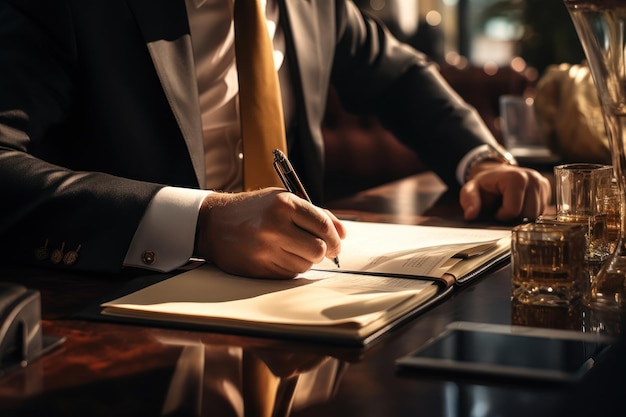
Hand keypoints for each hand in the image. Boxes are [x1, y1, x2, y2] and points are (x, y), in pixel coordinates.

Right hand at [195, 188, 345, 278]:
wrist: (214, 223)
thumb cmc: (255, 209)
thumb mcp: (283, 199)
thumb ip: (315, 214)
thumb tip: (343, 233)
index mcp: (284, 204)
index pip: (323, 226)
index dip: (336, 238)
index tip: (337, 244)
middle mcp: (275, 226)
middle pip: (318, 250)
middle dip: (324, 252)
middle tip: (320, 250)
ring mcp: (265, 249)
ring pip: (305, 265)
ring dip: (305, 259)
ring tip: (291, 248)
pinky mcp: (258, 268)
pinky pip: (289, 274)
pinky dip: (290, 267)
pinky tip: (278, 255)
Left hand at [459, 162, 550, 221]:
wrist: (494, 174)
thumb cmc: (484, 184)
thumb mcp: (470, 190)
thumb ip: (469, 201)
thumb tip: (470, 215)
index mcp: (515, 178)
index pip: (513, 211)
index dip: (502, 215)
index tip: (496, 209)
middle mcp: (532, 178)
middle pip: (528, 214)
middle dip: (513, 217)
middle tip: (503, 207)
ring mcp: (542, 183)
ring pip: (536, 215)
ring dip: (522, 215)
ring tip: (511, 205)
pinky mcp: (546, 188)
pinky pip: (541, 211)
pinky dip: (530, 212)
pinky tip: (520, 204)